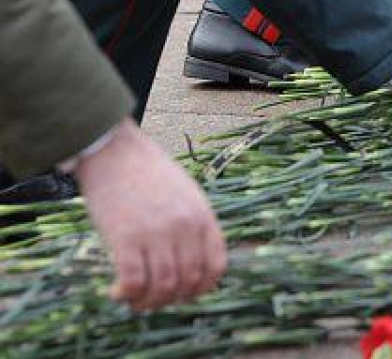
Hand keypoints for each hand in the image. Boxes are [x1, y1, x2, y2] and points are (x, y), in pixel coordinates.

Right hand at [74, 119, 225, 310]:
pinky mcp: (126, 236)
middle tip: (154, 300)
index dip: (201, 289)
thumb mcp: (186, 194)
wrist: (115, 151)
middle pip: (189, 282)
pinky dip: (128, 294)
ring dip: (149, 302)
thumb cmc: (148, 172)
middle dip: (172, 300)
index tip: (184, 294)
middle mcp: (184, 227)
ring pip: (163, 287)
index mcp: (203, 217)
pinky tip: (118, 292)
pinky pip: (134, 281)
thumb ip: (194, 224)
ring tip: (135, 300)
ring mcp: (157, 232)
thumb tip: (192, 261)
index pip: (216, 267)